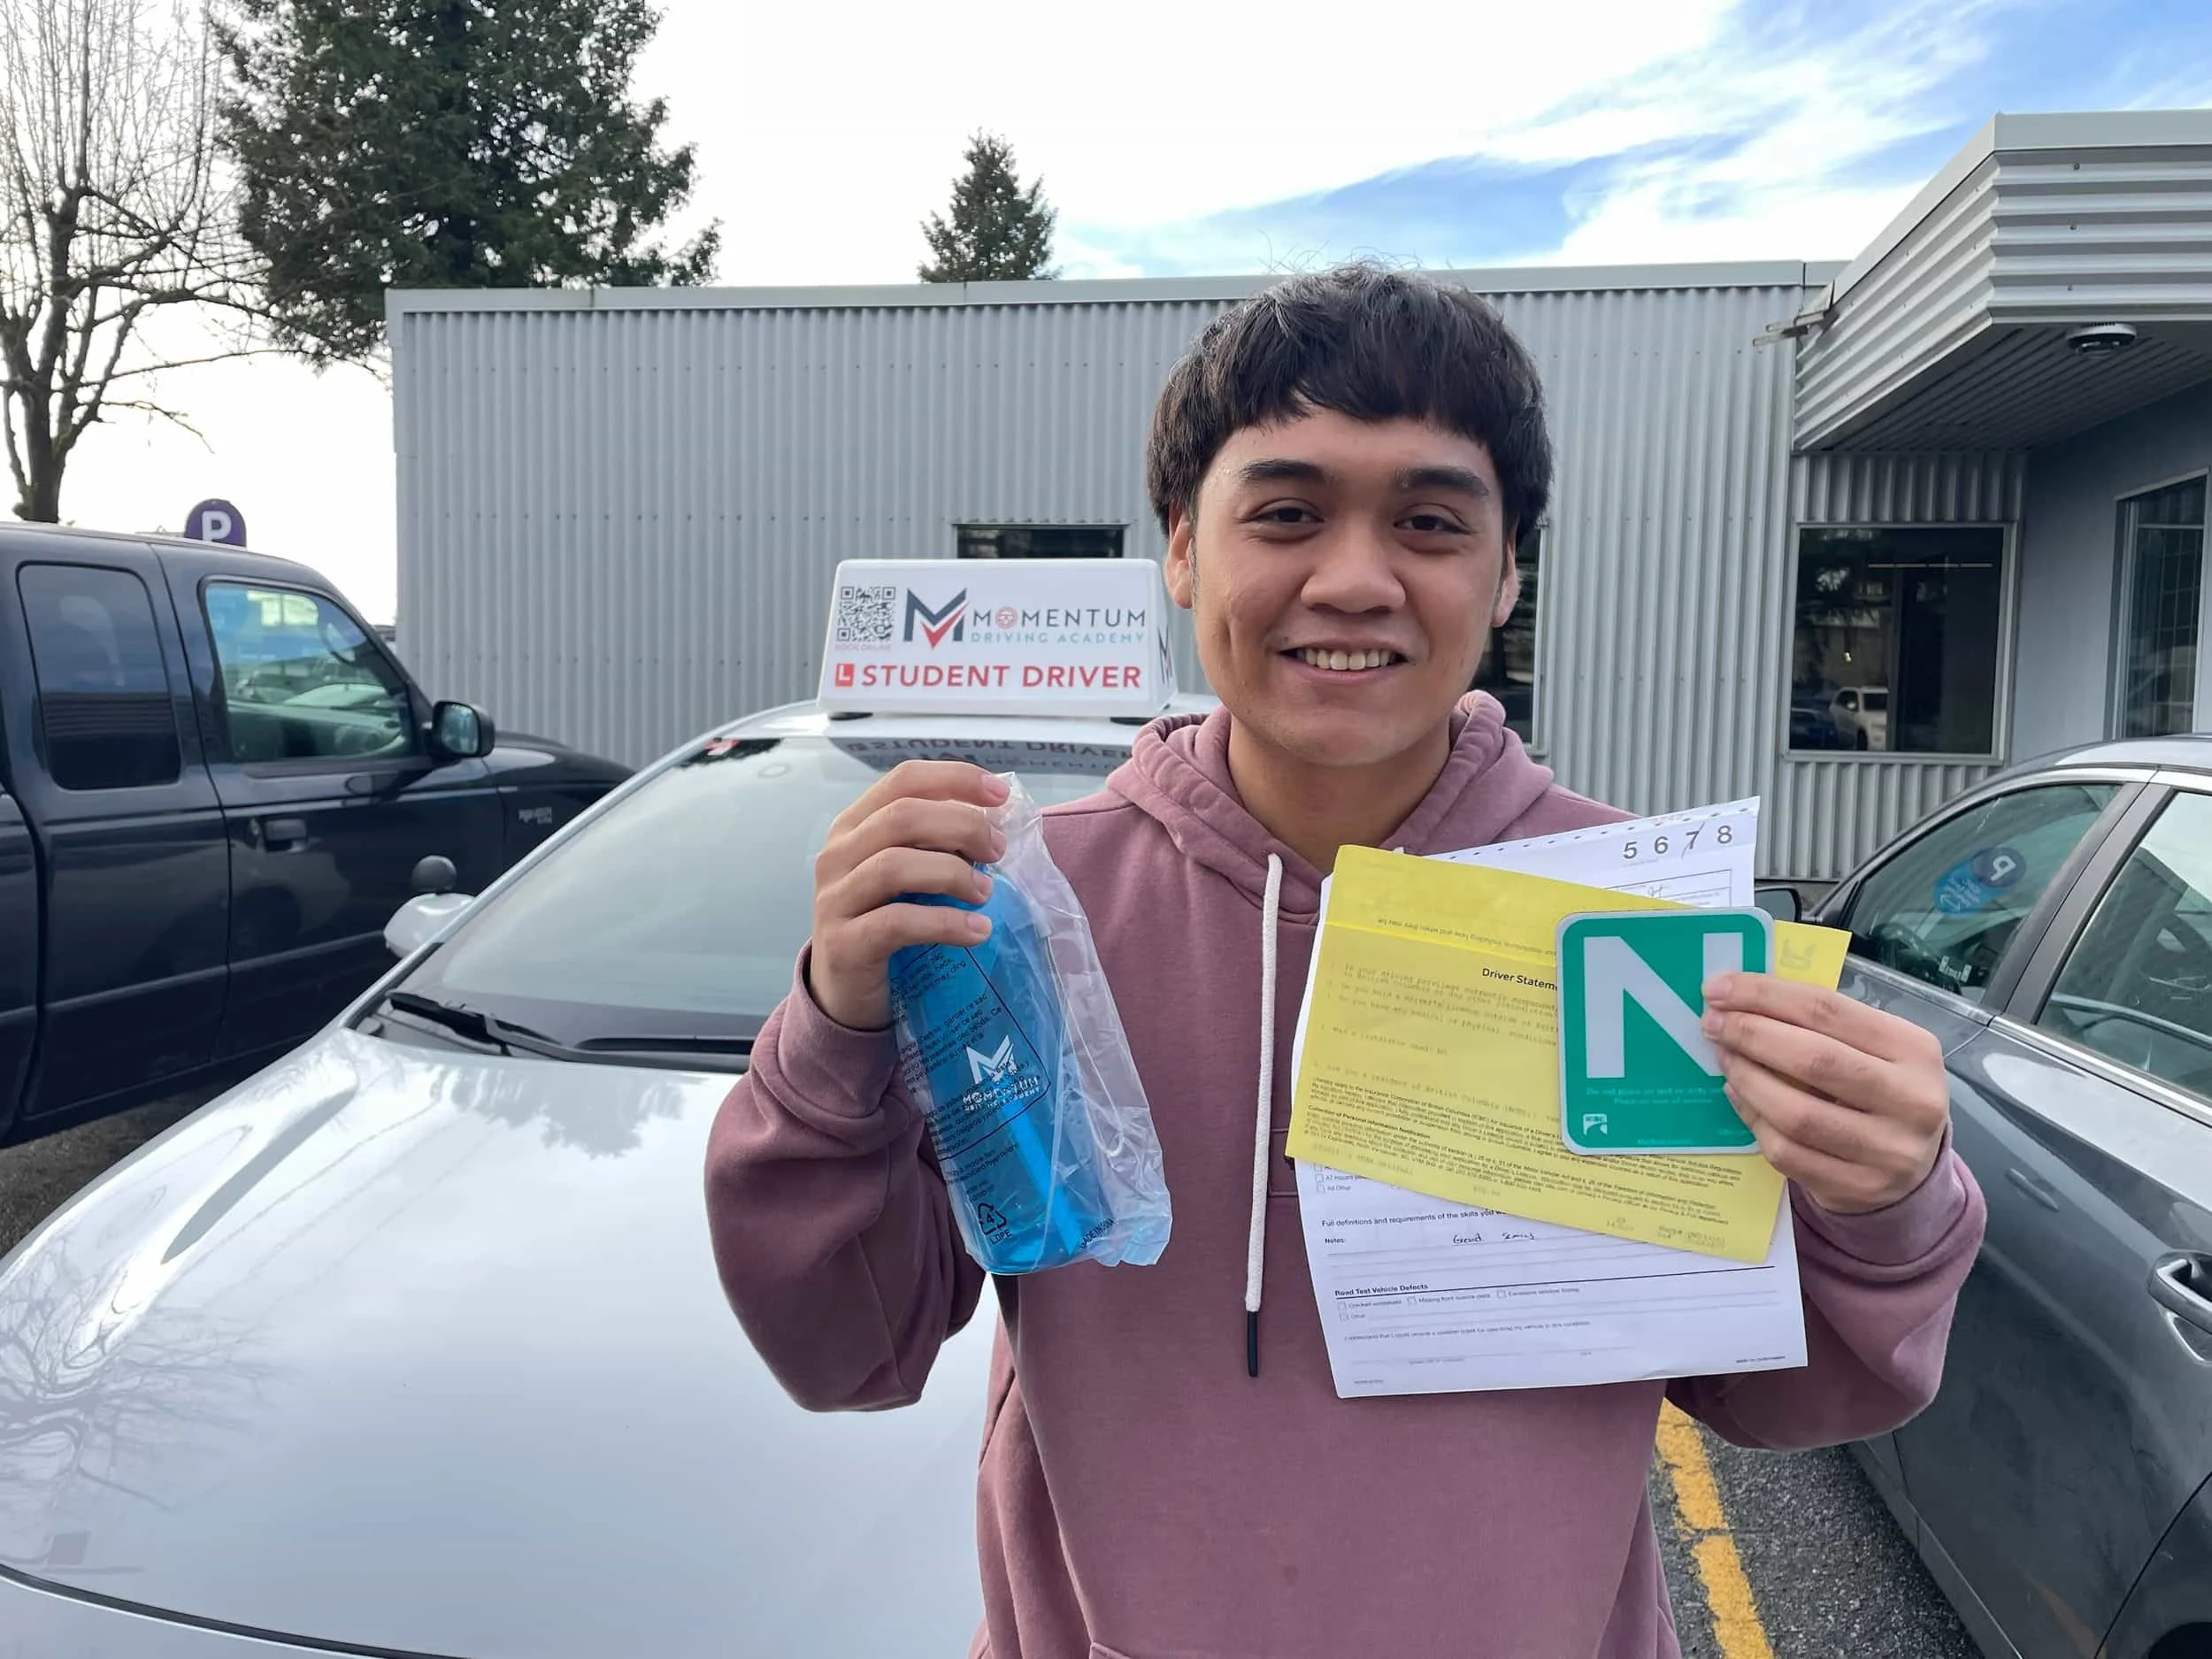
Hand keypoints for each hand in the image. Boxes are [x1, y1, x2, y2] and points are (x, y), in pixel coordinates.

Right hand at [807, 761, 1006, 1030]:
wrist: (845, 992)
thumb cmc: (886, 922)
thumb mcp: (907, 875)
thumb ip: (937, 844)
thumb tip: (996, 824)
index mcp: (854, 826)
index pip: (903, 780)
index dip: (955, 779)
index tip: (1000, 795)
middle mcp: (837, 854)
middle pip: (903, 817)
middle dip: (962, 827)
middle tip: (998, 852)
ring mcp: (835, 899)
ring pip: (894, 865)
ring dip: (952, 873)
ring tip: (986, 893)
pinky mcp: (843, 944)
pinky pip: (896, 923)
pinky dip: (945, 923)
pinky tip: (978, 931)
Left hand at [1700, 974, 1948, 1214]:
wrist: (1913, 1169)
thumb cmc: (1881, 1090)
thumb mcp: (1875, 1049)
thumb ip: (1823, 1025)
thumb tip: (1741, 1000)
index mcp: (1915, 1050)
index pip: (1828, 1010)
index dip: (1766, 995)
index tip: (1719, 988)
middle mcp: (1911, 1101)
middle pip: (1814, 1059)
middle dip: (1751, 1035)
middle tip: (1713, 1023)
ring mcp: (1887, 1151)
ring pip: (1796, 1113)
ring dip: (1748, 1079)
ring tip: (1725, 1057)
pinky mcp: (1858, 1189)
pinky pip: (1787, 1152)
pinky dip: (1753, 1118)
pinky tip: (1739, 1095)